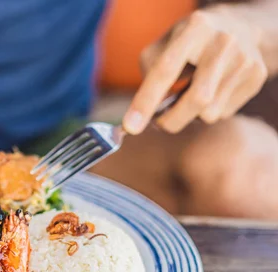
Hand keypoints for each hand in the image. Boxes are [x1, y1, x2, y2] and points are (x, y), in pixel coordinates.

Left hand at [124, 7, 267, 133]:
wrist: (236, 28)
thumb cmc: (186, 43)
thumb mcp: (162, 48)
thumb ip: (150, 77)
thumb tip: (144, 115)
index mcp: (195, 28)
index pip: (165, 70)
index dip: (146, 101)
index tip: (130, 127)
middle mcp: (224, 41)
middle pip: (197, 100)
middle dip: (172, 120)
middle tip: (159, 122)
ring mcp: (245, 58)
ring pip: (211, 112)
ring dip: (192, 114)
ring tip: (191, 93)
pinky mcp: (257, 74)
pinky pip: (225, 112)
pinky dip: (210, 111)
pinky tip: (212, 91)